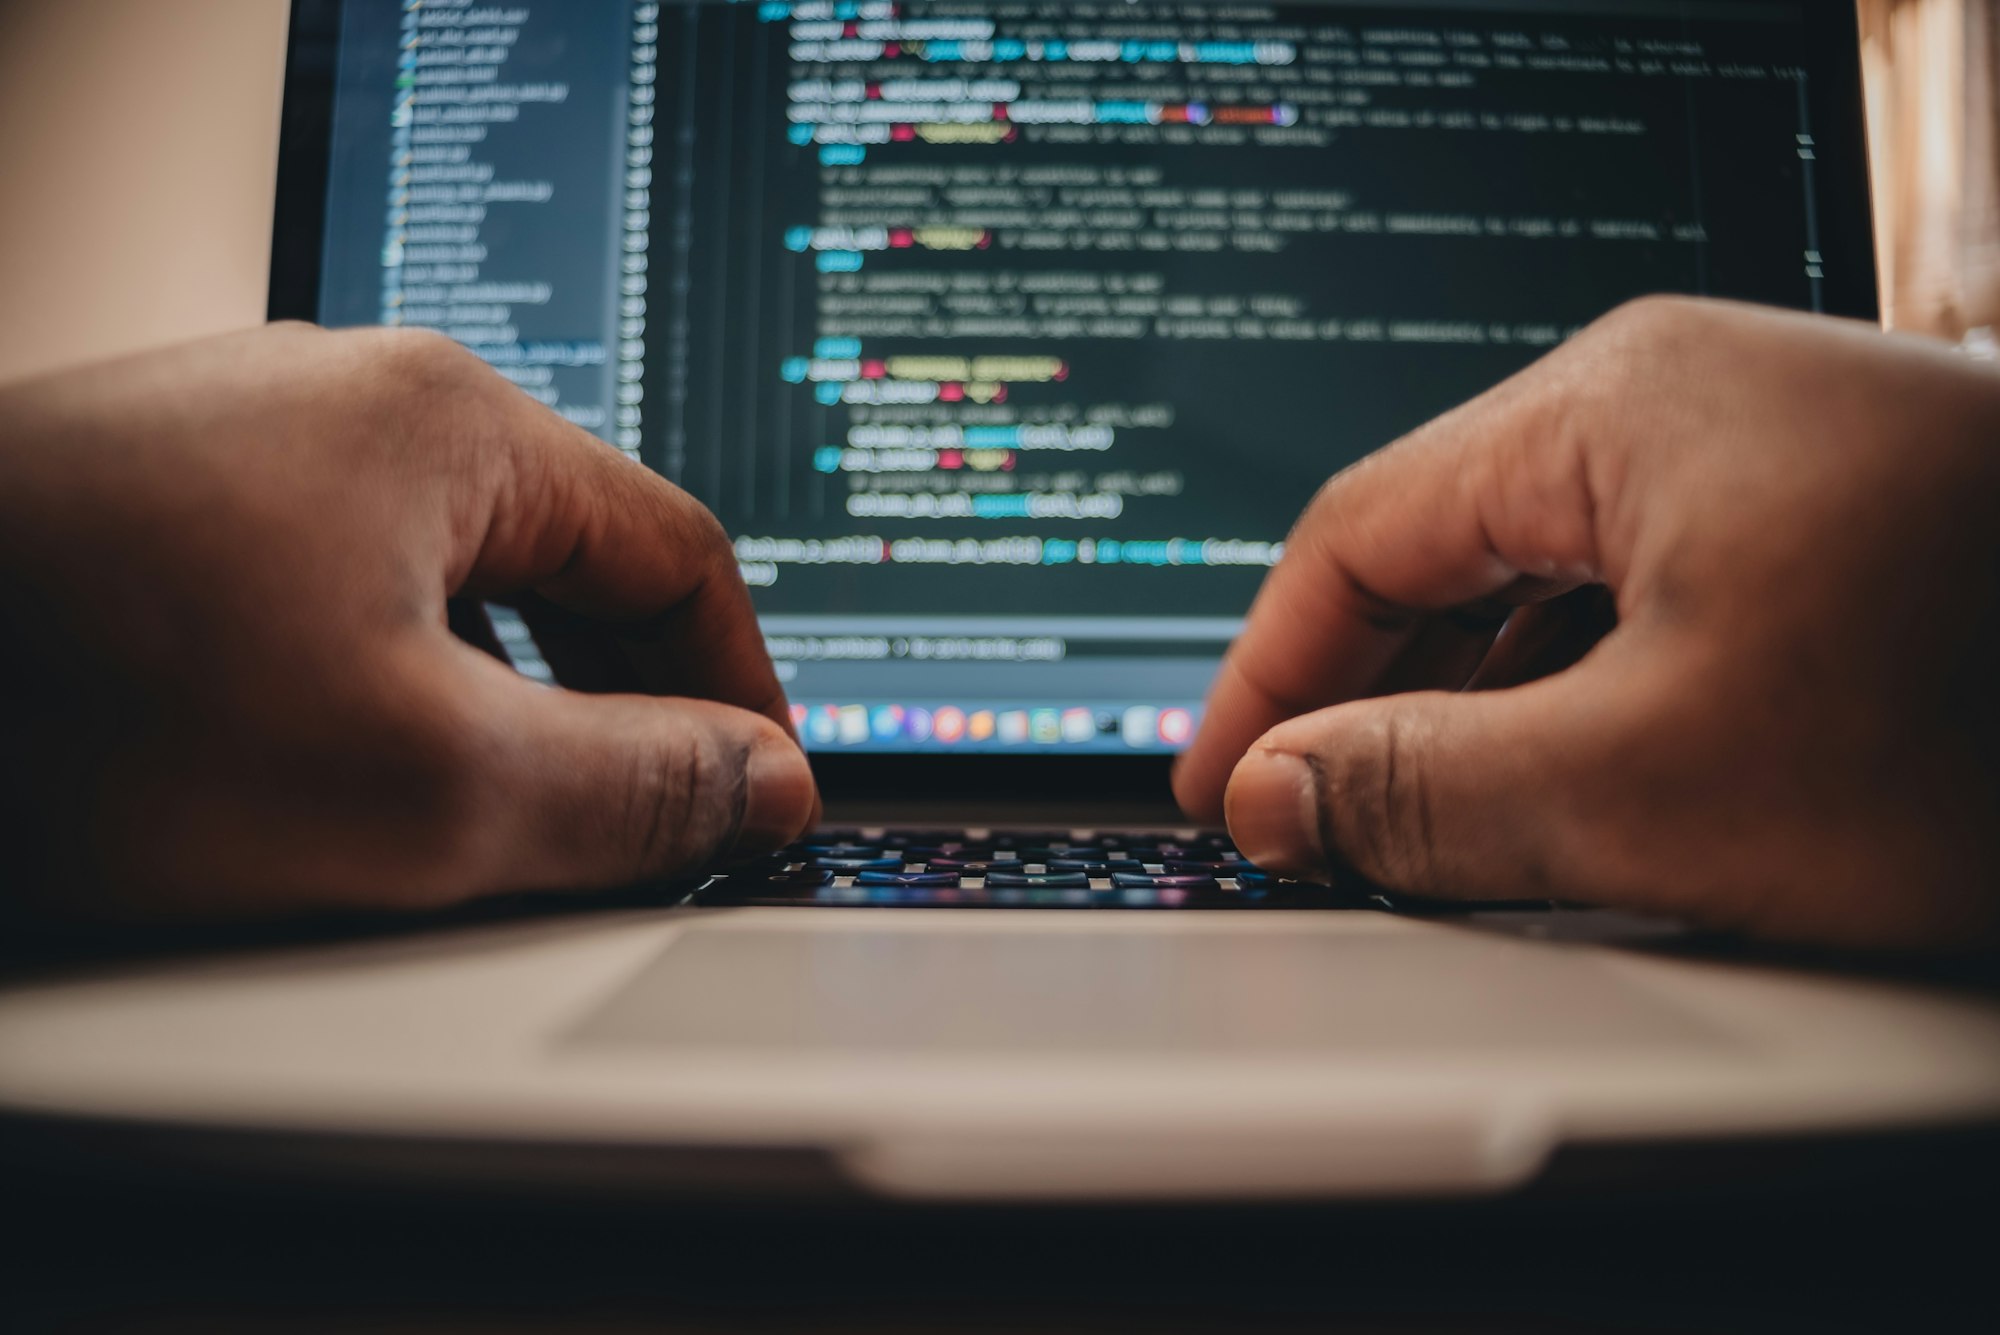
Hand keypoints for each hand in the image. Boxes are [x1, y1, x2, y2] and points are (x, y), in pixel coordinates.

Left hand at [0, 325, 815, 923]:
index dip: (745, 688)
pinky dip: (374, 686)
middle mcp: (343, 402)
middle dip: (619, 699)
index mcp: (447, 421)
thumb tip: (763, 784)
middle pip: (563, 558)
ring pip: (440, 584)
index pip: (679, 552)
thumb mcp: (422, 786)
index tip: (760, 790)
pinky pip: (325, 596)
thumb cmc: (79, 697)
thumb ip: (635, 791)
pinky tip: (330, 767)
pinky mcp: (145, 507)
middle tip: (639, 825)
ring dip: (493, 699)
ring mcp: (232, 447)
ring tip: (488, 813)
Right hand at [1175, 298, 1999, 949]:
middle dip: (1362, 698)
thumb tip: (1280, 793)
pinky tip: (1571, 790)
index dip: (1262, 676)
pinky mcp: (1832, 522)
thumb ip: (1426, 791)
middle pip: (1447, 551)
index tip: (1215, 787)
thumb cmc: (1990, 710)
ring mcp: (1768, 454)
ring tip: (1419, 830)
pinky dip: (1581, 701)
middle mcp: (1683, 400)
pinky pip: (1646, 604)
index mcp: (1614, 407)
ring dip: (1471, 711)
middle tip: (1305, 824)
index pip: (1356, 536)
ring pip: (1548, 587)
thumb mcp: (1662, 784)